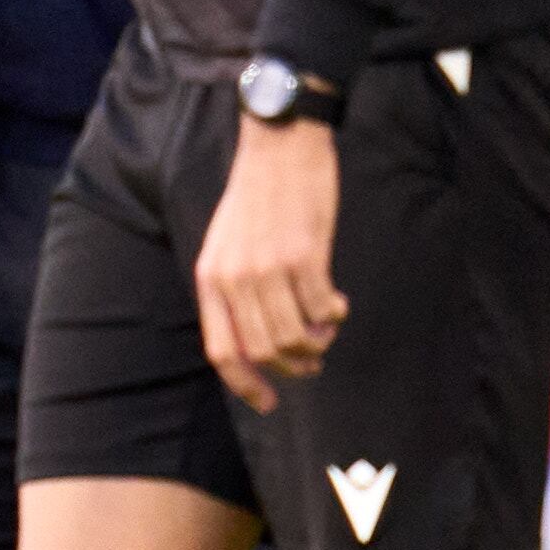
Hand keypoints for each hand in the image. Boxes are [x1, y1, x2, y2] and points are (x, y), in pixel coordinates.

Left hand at [196, 115, 346, 411]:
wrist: (278, 145)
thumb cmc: (259, 195)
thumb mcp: (227, 243)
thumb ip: (234, 288)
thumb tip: (258, 340)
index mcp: (211, 277)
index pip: (223, 351)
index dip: (246, 385)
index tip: (269, 404)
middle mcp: (235, 278)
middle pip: (264, 350)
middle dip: (292, 366)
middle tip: (313, 361)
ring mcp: (269, 268)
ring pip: (295, 336)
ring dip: (316, 343)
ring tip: (327, 328)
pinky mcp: (304, 255)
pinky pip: (322, 308)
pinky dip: (334, 315)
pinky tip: (339, 303)